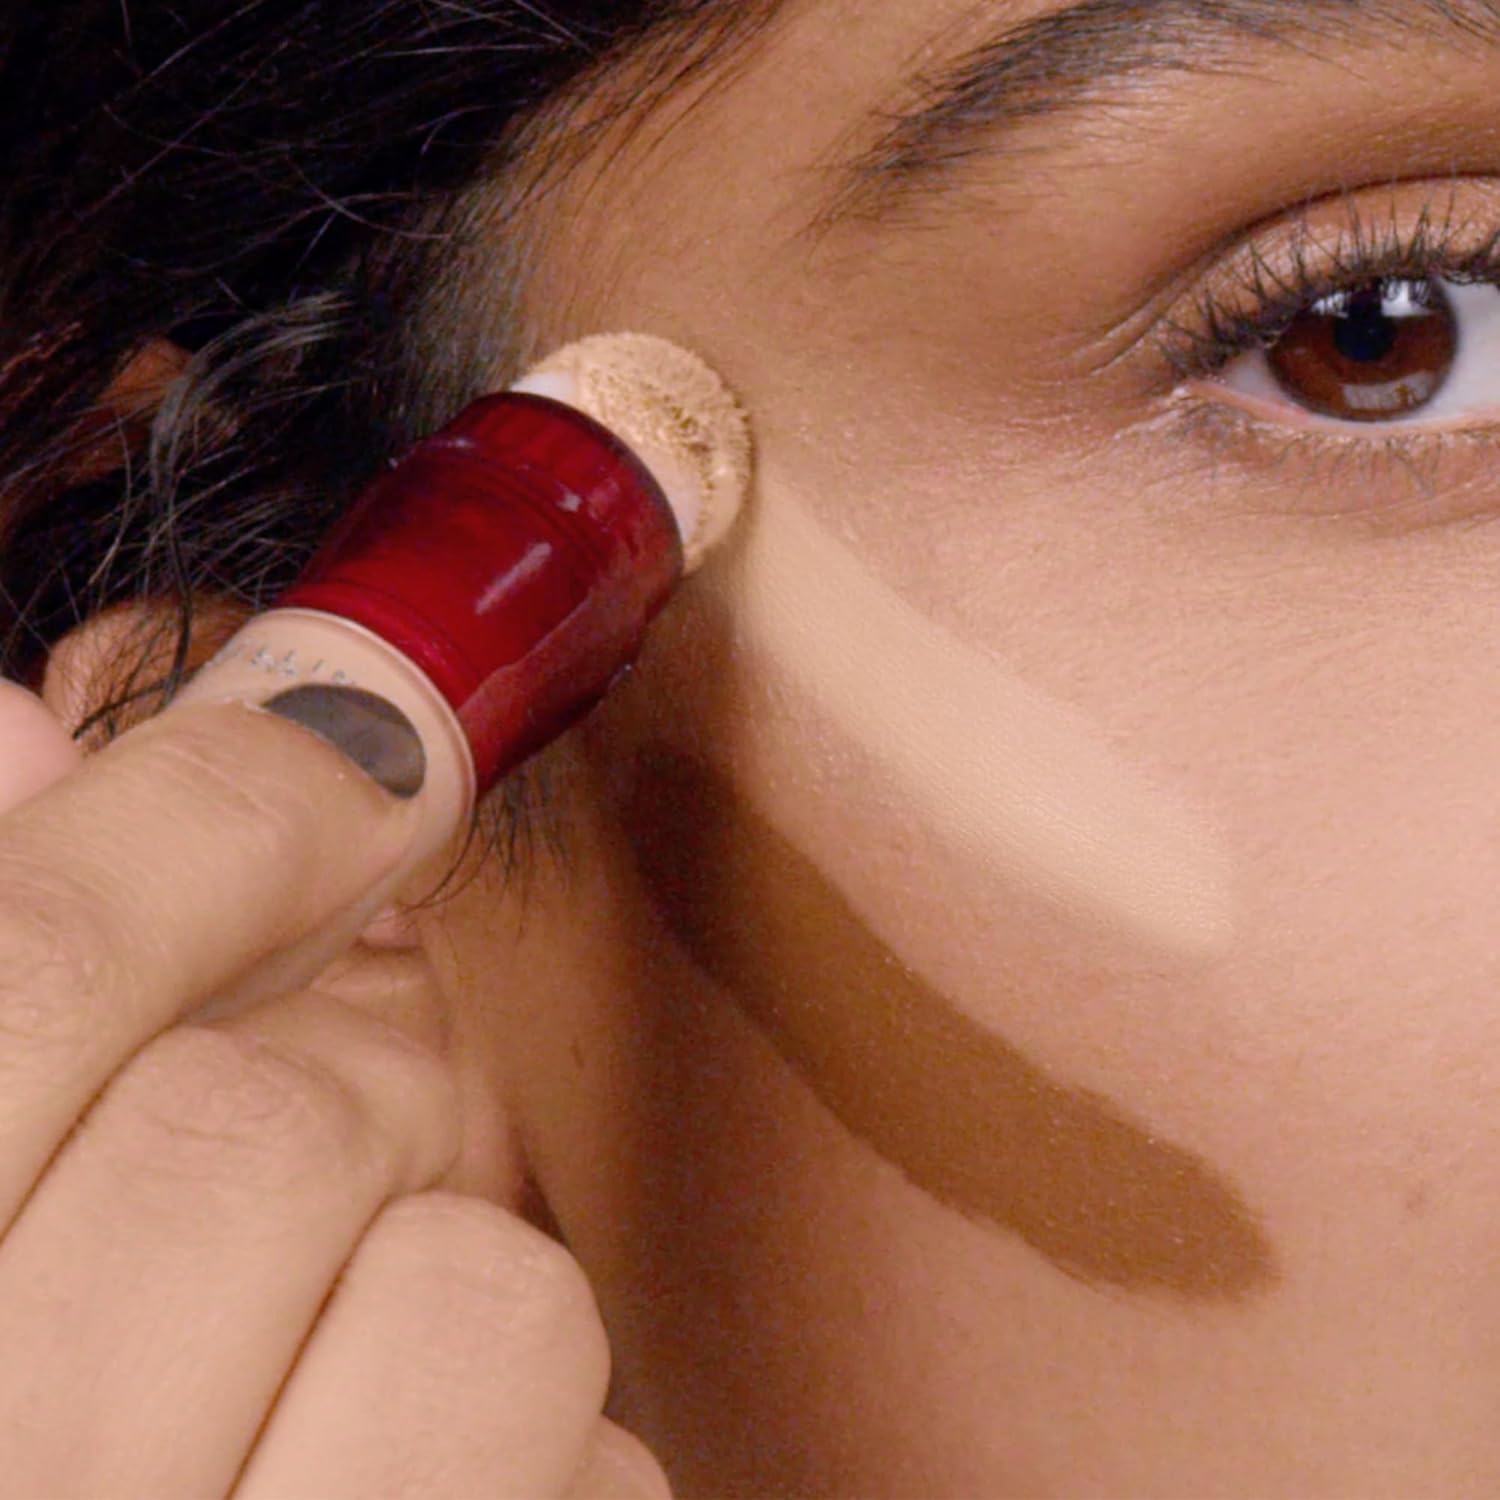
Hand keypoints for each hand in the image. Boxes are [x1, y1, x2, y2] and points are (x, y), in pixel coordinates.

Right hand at [0, 680, 668, 1497]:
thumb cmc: (54, 1411)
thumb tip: (30, 727)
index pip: (35, 966)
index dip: (215, 801)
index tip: (351, 738)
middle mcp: (38, 1480)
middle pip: (272, 1130)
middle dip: (326, 1097)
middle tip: (301, 1147)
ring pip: (476, 1291)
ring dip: (439, 1288)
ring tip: (338, 1381)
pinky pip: (600, 1470)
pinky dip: (537, 1461)